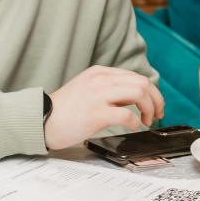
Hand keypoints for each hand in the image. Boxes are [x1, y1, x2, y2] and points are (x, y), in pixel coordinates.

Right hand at [44, 65, 164, 150]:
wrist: (42, 119)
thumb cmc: (64, 109)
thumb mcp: (87, 89)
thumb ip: (108, 89)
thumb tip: (133, 98)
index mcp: (99, 73)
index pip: (136, 76)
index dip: (152, 92)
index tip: (155, 105)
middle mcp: (100, 80)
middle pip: (142, 83)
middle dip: (156, 99)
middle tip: (157, 114)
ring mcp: (98, 95)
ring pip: (139, 94)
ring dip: (150, 109)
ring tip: (147, 120)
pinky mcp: (96, 113)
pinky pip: (127, 115)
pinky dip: (136, 122)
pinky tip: (134, 127)